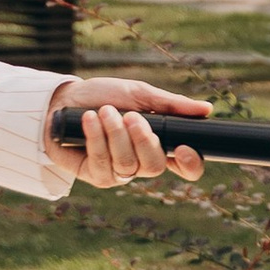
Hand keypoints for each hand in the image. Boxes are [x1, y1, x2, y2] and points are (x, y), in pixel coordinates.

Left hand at [47, 78, 208, 188]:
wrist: (63, 100)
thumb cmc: (103, 96)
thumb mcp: (139, 94)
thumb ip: (171, 104)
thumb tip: (206, 109)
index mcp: (158, 143)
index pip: (186, 166)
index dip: (191, 164)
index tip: (183, 148)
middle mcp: (142, 162)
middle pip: (155, 167)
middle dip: (143, 140)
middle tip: (130, 116)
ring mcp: (119, 172)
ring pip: (127, 164)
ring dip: (115, 134)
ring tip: (104, 111)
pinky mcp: (96, 175)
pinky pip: (103, 163)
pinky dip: (97, 138)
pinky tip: (89, 120)